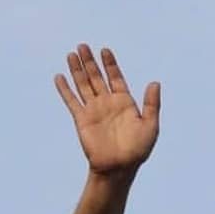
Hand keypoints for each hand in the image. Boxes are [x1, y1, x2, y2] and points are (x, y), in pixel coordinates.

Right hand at [54, 45, 160, 175]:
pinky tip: (59, 77)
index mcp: (124, 102)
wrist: (118, 167)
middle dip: (90, 62)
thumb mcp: (150, 125)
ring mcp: (94, 110)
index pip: (115, 77)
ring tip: (71, 54)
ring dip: (77, 70)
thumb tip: (155, 82)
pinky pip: (72, 101)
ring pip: (83, 85)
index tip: (105, 50)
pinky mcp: (82, 119)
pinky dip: (65, 89)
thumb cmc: (137, 150)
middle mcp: (107, 103)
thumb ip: (152, 104)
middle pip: (96, 77)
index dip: (110, 64)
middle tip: (83, 45)